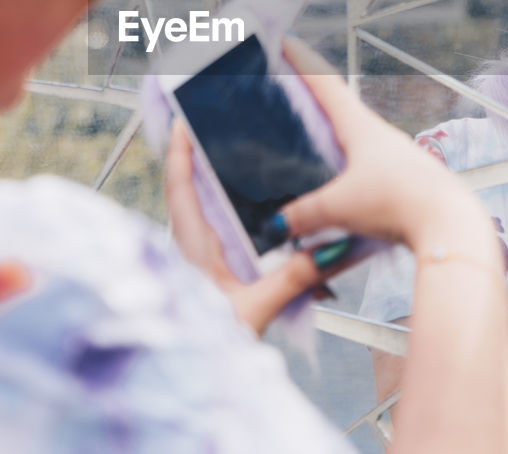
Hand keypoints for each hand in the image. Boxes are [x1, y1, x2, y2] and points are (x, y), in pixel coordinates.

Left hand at [164, 124, 338, 335]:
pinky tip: (264, 227)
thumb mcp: (256, 309)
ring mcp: (199, 267)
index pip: (179, 188)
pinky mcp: (212, 283)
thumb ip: (293, 278)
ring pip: (207, 219)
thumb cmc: (210, 349)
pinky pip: (222, 243)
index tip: (183, 119)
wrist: (196, 388)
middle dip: (203, 162)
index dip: (179, 151)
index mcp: (191, 249)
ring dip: (221, 194)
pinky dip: (238, 226)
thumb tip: (329, 247)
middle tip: (221, 131)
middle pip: (191, 195)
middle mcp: (190, 252)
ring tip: (243, 168)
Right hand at [275, 40, 490, 252]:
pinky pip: (373, 165)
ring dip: (336, 134)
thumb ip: (303, 214)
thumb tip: (277, 223)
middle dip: (316, 98)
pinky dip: (353, 165)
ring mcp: (398, 156)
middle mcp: (381, 135)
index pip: (325, 85)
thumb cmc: (399, 203)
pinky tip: (348, 183)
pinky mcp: (409, 180)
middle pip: (342, 107)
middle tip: (293, 90)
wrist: (450, 226)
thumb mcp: (339, 208)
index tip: (286, 42)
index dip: (302, 62)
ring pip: (358, 137)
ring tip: (315, 140)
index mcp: (361, 128)